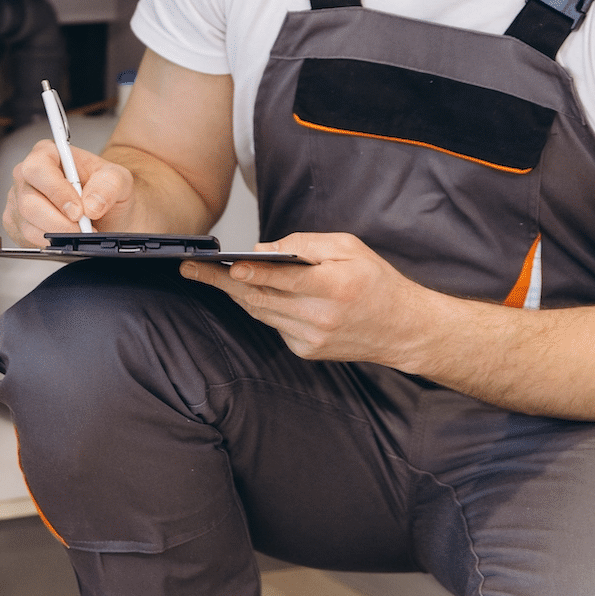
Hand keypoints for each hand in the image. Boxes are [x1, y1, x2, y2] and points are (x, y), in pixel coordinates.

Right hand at [2, 139, 135, 245]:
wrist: (108, 212)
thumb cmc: (105, 189)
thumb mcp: (118, 179)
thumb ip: (108, 185)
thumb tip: (91, 204)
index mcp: (47, 154)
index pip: (38, 168)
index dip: (56, 191)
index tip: (77, 211)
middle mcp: (27, 176)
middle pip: (28, 201)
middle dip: (58, 221)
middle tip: (82, 229)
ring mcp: (19, 201)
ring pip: (27, 225)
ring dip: (57, 235)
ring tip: (79, 234)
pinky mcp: (18, 225)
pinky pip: (27, 240)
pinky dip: (50, 245)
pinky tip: (66, 239)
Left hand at [180, 231, 428, 365]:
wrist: (402, 329)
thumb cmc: (377, 283)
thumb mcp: (348, 248)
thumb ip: (305, 244)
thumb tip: (264, 250)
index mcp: (334, 287)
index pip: (283, 280)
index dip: (252, 272)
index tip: (226, 264)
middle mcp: (320, 317)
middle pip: (260, 299)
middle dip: (222, 282)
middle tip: (192, 268)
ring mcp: (311, 338)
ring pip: (260, 313)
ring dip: (234, 294)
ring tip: (207, 276)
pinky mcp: (306, 350)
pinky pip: (273, 325)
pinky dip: (262, 307)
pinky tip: (252, 293)